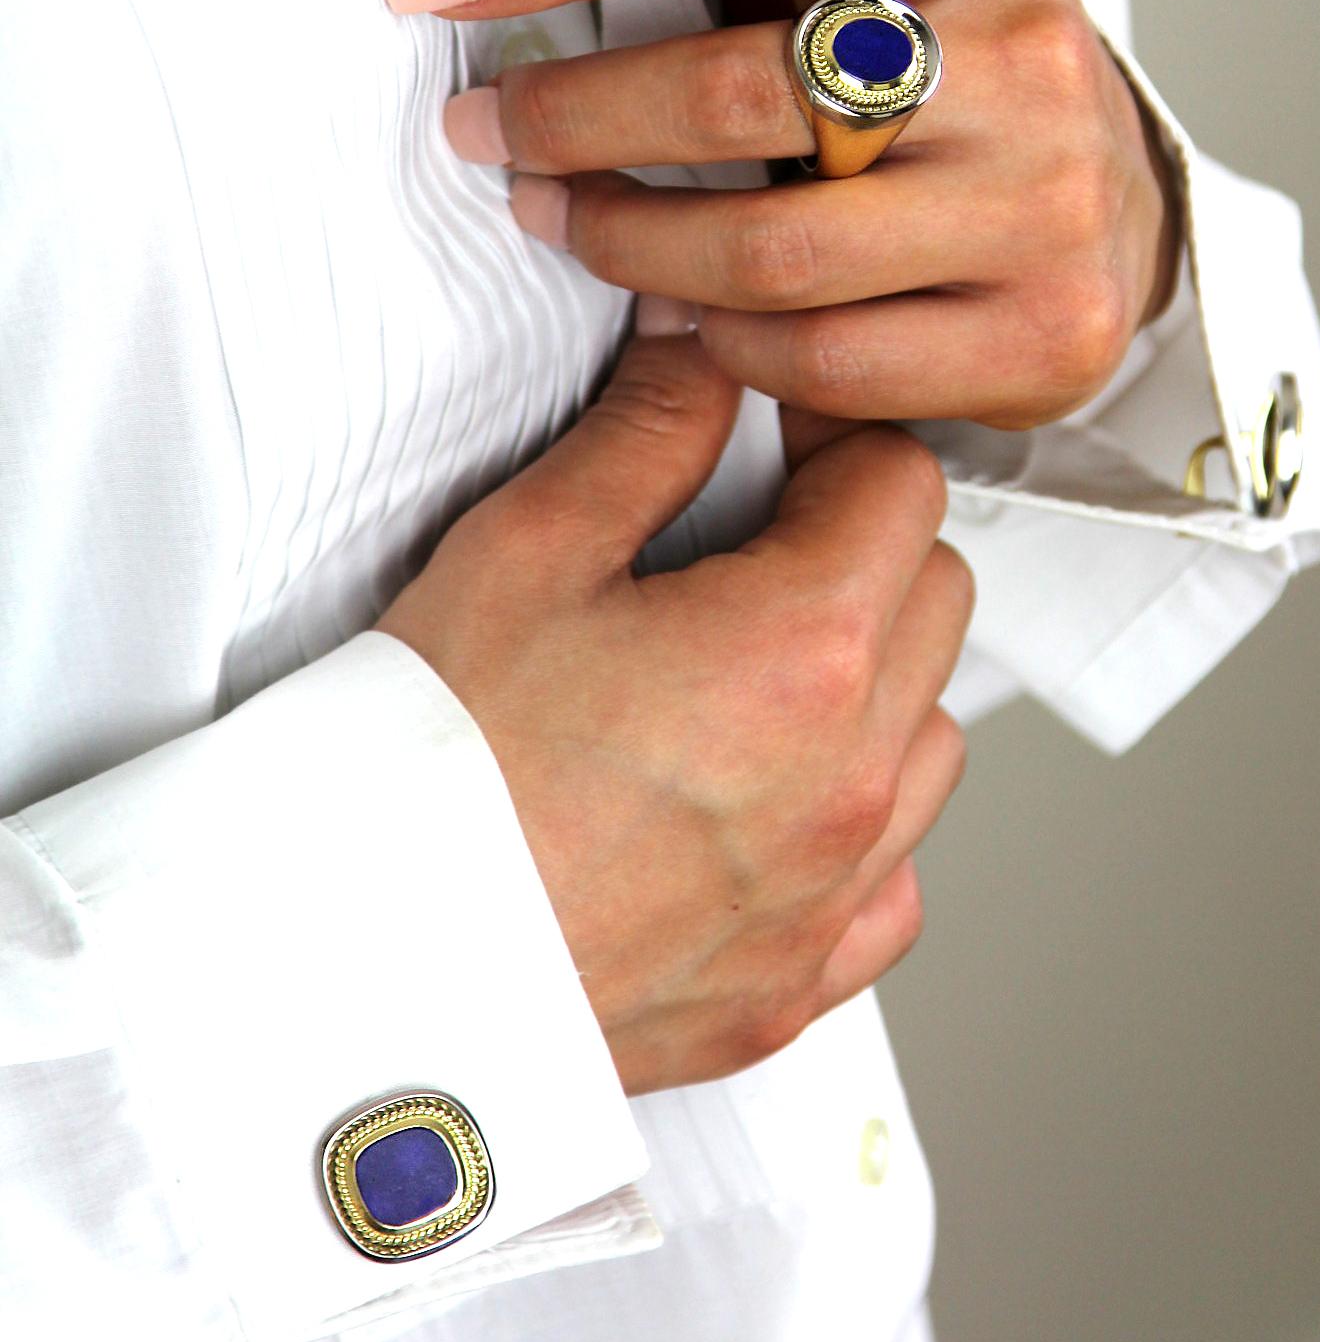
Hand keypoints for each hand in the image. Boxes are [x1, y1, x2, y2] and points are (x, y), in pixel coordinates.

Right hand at [376, 326, 971, 1094]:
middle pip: (937, 597)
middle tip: (757, 544)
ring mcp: (830, 891)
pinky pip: (893, 882)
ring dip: (879, 685)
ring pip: (934, 736)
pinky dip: (859, 830)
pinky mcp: (797, 982)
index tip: (784, 443)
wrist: (360, 966)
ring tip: (759, 676)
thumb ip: (649, 432)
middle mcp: (849, 777)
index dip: (841, 439)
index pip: (902, 483)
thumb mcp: (529, 550)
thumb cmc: (431, 768)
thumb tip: (708, 359)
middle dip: (866, 545)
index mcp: (802, 650)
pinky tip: (772, 807)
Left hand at [379, 0, 1179, 430]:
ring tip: (557, 217)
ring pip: (772, 252)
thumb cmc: (952, 36)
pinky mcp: (1043, 334)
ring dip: (626, 244)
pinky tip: (679, 308)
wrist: (1109, 195)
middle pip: (733, 95)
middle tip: (484, 129)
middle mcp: (1024, 56)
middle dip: (570, 117)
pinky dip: (724, 341)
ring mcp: (1042, 206)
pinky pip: (828, 361)